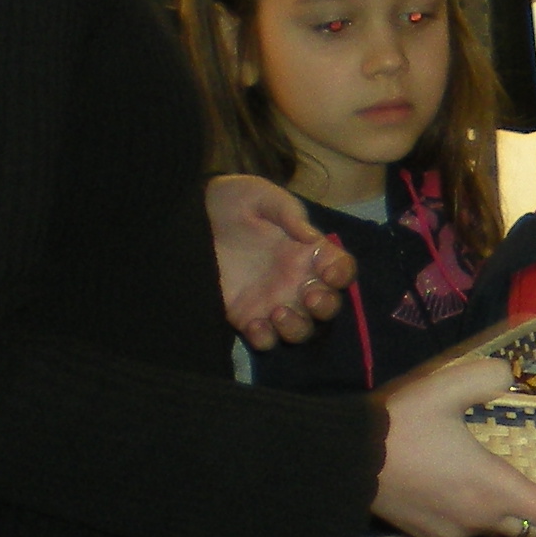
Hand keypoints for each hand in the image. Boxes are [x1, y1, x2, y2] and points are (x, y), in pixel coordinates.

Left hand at [212, 174, 355, 349]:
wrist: (193, 216)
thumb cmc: (235, 202)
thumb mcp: (263, 197)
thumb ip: (290, 214)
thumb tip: (312, 238)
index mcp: (309, 252)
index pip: (341, 269)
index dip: (342, 274)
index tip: (330, 272)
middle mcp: (298, 281)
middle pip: (328, 306)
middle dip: (326, 306)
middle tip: (309, 296)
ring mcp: (273, 302)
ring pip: (301, 330)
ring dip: (298, 327)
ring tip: (279, 312)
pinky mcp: (246, 316)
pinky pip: (266, 339)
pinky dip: (266, 338)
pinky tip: (254, 324)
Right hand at [375, 354, 535, 536]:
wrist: (340, 462)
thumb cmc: (399, 426)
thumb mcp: (447, 386)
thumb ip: (489, 377)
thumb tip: (510, 376)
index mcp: (492, 489)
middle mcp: (478, 520)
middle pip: (533, 528)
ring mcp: (452, 535)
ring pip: (500, 530)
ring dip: (515, 514)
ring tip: (517, 485)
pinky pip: (468, 531)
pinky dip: (481, 515)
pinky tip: (467, 489)